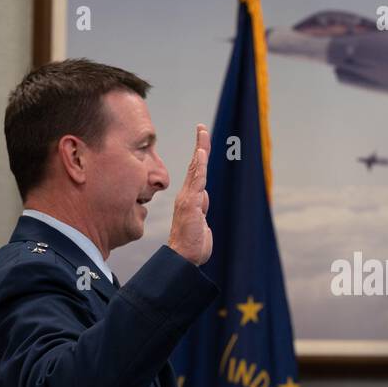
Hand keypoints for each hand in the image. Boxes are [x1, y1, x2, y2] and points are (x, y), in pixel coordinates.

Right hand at [167, 124, 212, 265]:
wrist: (183, 258)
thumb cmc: (191, 244)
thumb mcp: (201, 224)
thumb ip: (202, 210)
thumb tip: (204, 199)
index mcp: (190, 199)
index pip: (196, 174)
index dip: (199, 156)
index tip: (202, 140)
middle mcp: (187, 195)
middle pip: (195, 166)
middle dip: (200, 146)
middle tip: (202, 128)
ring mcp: (188, 199)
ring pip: (196, 170)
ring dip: (200, 150)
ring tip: (202, 133)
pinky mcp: (191, 204)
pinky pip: (196, 181)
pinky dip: (199, 166)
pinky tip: (201, 153)